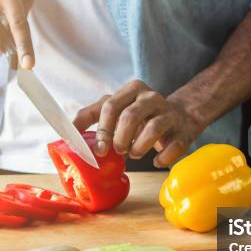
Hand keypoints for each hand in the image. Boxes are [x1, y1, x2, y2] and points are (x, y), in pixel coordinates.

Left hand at [73, 80, 205, 167]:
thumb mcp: (116, 109)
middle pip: (130, 116)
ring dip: (139, 147)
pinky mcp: (183, 131)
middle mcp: (151, 97)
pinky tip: (155, 160)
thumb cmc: (141, 116)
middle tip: (117, 151)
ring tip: (134, 153)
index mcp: (131, 90)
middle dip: (119, 138)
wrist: (181, 117)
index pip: (110, 106)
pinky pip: (173, 146)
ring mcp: (169, 113)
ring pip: (153, 128)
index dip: (101, 130)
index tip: (97, 149)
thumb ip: (92, 116)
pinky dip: (162, 157)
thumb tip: (67, 132)